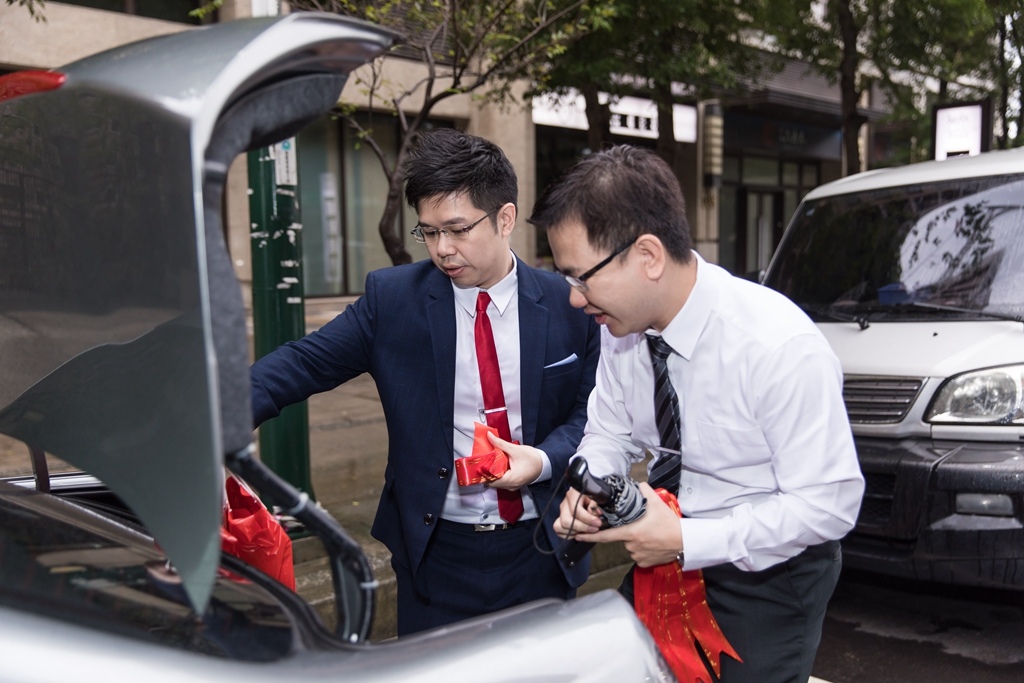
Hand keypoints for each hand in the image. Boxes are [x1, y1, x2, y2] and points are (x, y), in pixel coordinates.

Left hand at [485, 432, 542, 488]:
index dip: (484, 472)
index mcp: (512, 479)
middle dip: (487, 472)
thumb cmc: (533, 458)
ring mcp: (512, 486)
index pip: (491, 480)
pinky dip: (498, 474)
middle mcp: (511, 486)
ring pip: (497, 482)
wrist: (545, 463)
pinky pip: (502, 481)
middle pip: (492, 482)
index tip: (480, 463)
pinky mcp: (514, 483)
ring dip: (492, 473)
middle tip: (483, 461)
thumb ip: (500, 443)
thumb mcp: (515, 449)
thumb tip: (489, 436)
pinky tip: (497, 466)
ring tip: (490, 462)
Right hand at [553, 486, 603, 536]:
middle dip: (582, 527)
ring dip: (575, 532)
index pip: (575, 509)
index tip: (598, 523)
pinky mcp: (558, 521)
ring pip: (560, 527)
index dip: (587, 518)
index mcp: (572, 495)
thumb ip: (595, 506)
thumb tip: (595, 514)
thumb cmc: (592, 499)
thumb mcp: (596, 499)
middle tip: (594, 529)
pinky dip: (569, 534)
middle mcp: (564, 504)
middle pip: (566, 520)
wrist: (586, 499)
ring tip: (587, 531)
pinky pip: (559, 531)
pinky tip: (579, 532)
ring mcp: (560, 513)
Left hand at [567, 482, 682, 567]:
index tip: (577, 535)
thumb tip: (638, 484)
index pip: (605, 536)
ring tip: (651, 534)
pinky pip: (639, 555)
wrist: (685, 542)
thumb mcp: (657, 503)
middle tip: (643, 527)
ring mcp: (638, 556)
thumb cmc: (670, 524)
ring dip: (637, 541)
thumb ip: (644, 491)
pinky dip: (643, 550)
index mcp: (630, 532)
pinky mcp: (645, 563)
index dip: (589, 536)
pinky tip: (653, 544)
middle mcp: (631, 546)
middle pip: (622, 538)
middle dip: (628, 532)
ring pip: (631, 547)